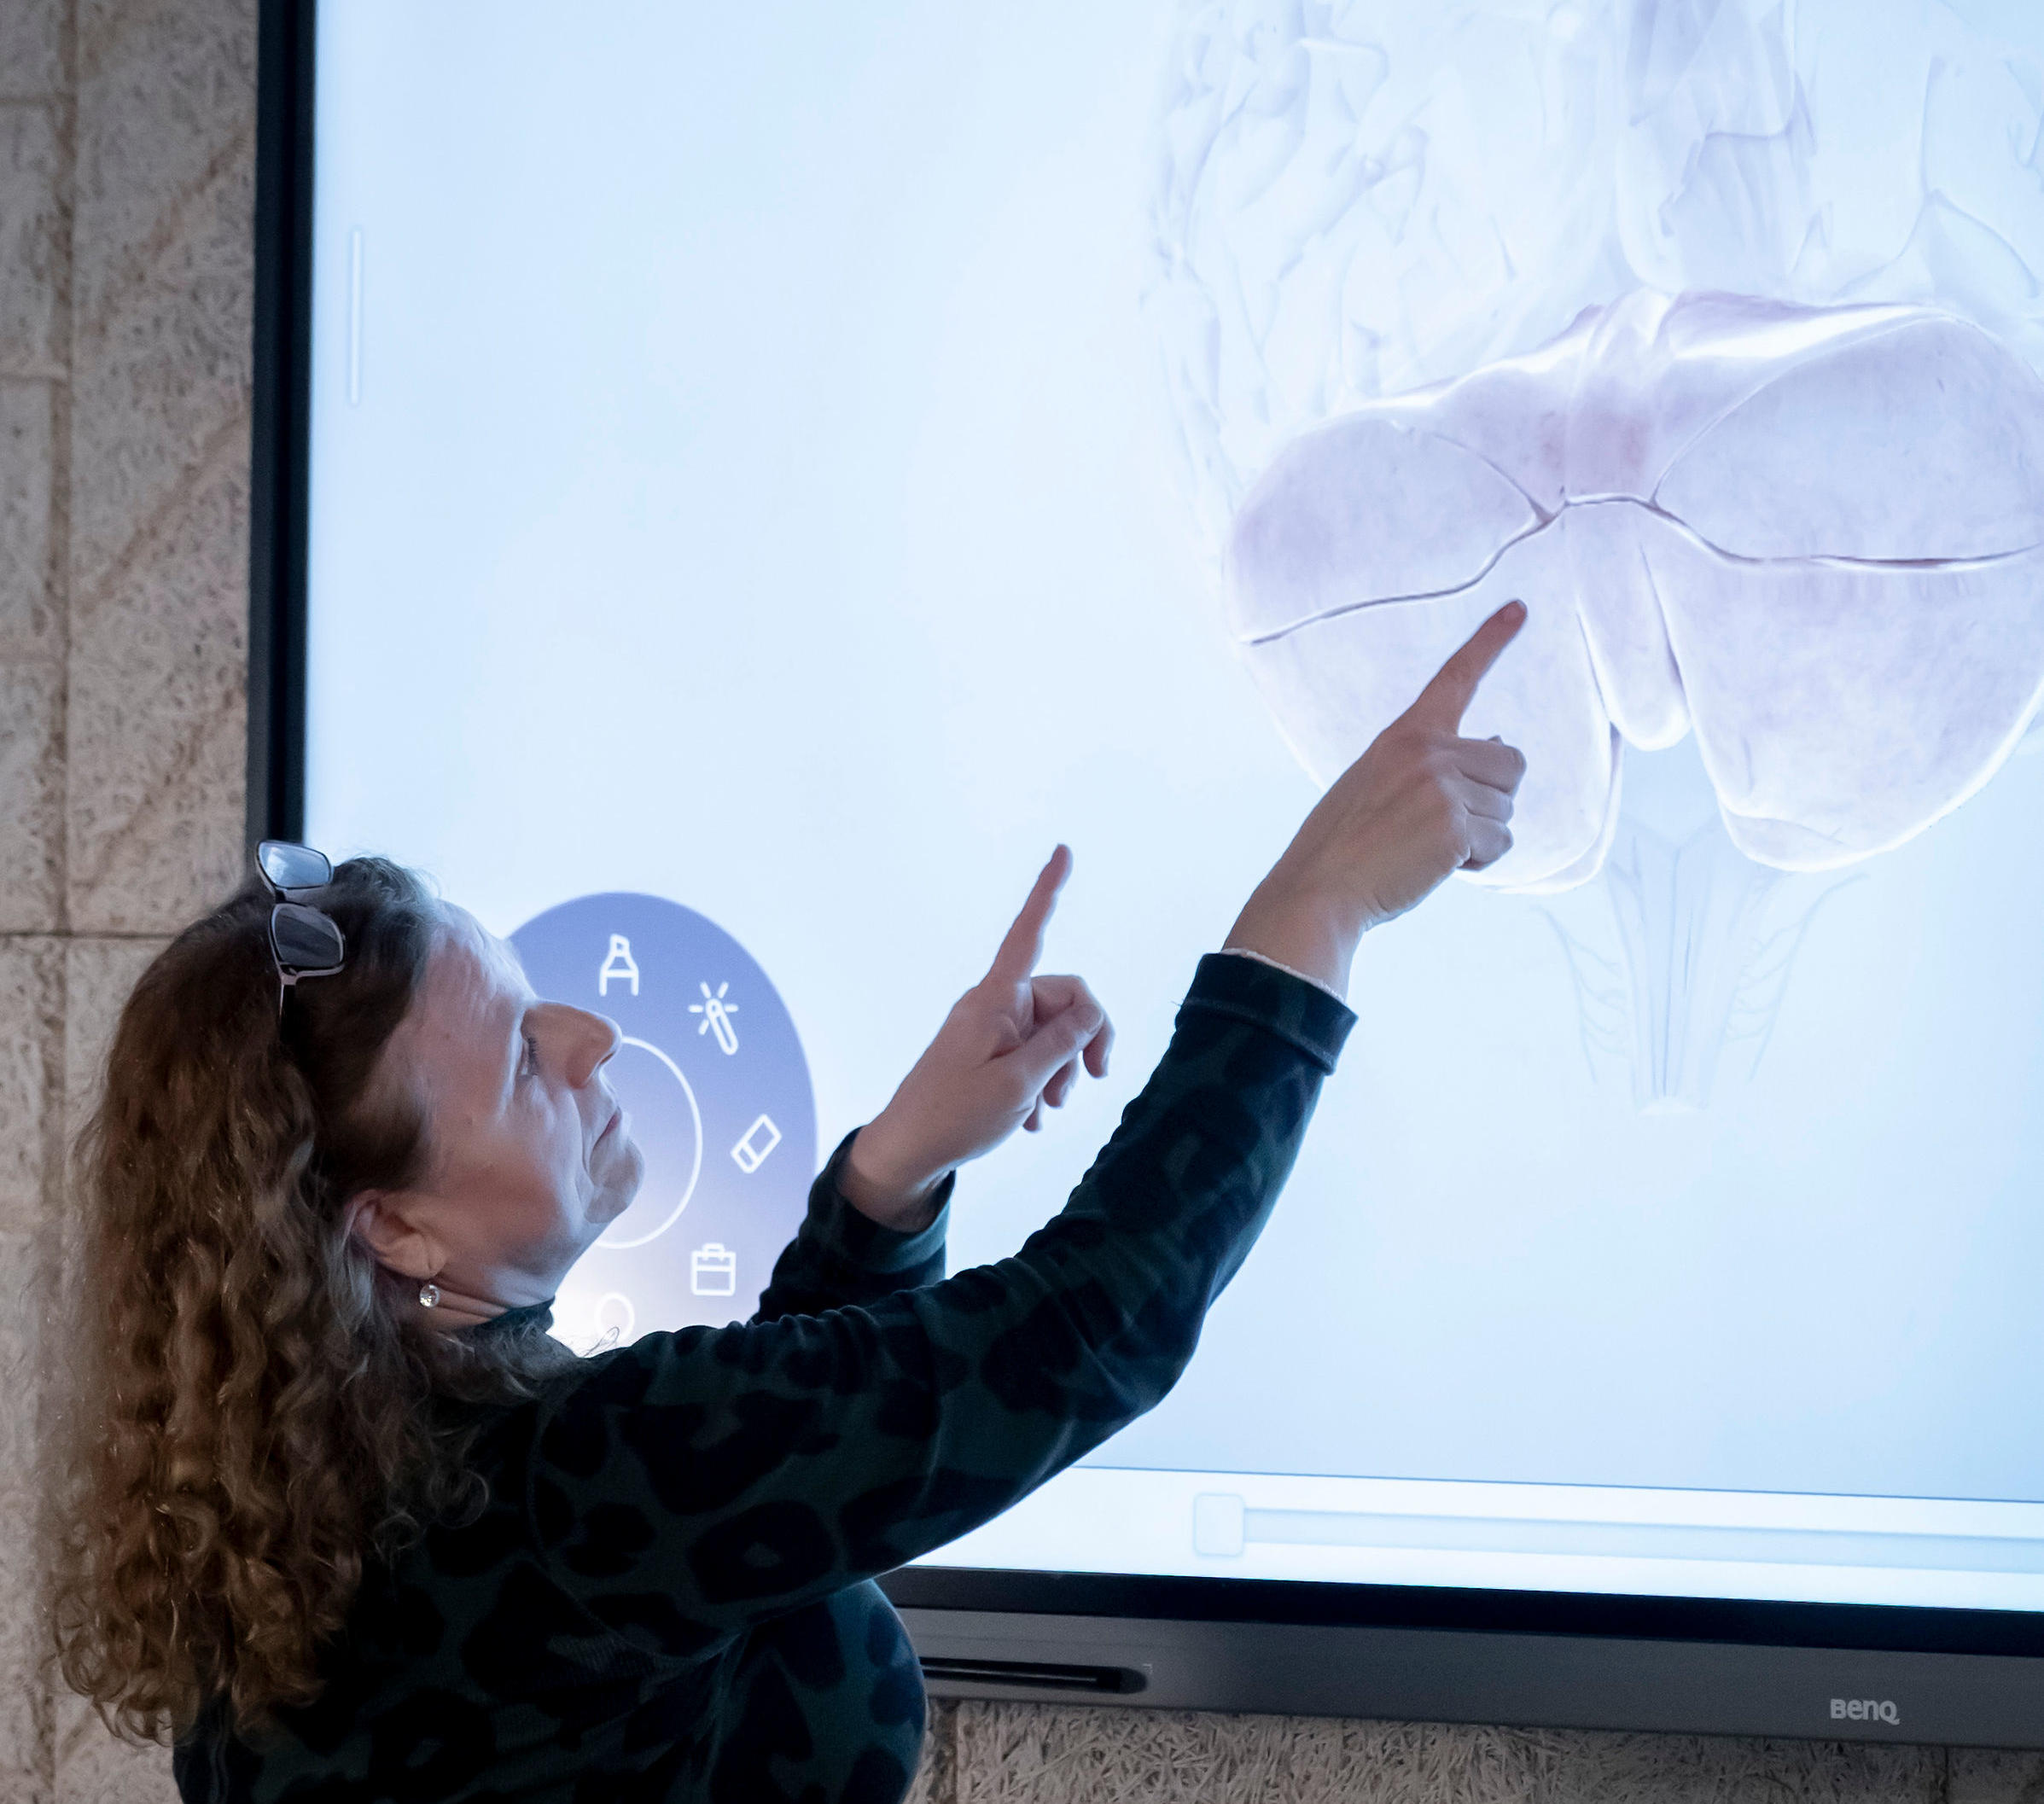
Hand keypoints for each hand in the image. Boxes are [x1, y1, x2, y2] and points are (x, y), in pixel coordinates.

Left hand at [840, 846, 1114, 1228]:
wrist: (909, 1151)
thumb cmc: (956, 1115)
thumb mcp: (1020, 1082)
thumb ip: (1063, 1043)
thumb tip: (1091, 1012)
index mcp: (996, 999)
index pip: (1028, 932)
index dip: (1047, 892)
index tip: (1064, 850)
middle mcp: (994, 1004)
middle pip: (1064, 999)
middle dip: (1082, 1041)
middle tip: (1087, 1084)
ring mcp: (991, 1028)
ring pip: (1054, 1033)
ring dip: (1061, 1072)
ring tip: (1045, 1110)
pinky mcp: (989, 1052)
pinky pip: (1033, 1053)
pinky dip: (1041, 1083)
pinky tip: (1031, 1118)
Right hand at [1225, 600, 1528, 996]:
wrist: (1319, 889)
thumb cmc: (1345, 843)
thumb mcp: (1377, 781)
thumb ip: (1432, 760)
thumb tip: (1503, 746)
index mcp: (1403, 734)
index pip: (1454, 678)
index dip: (1490, 641)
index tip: (1518, 609)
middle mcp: (1427, 751)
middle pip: (1511, 763)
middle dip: (1494, 798)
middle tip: (1451, 824)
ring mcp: (1442, 787)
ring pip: (1507, 808)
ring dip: (1481, 836)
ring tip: (1428, 848)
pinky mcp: (1455, 827)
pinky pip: (1501, 843)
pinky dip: (1479, 862)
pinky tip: (1437, 866)